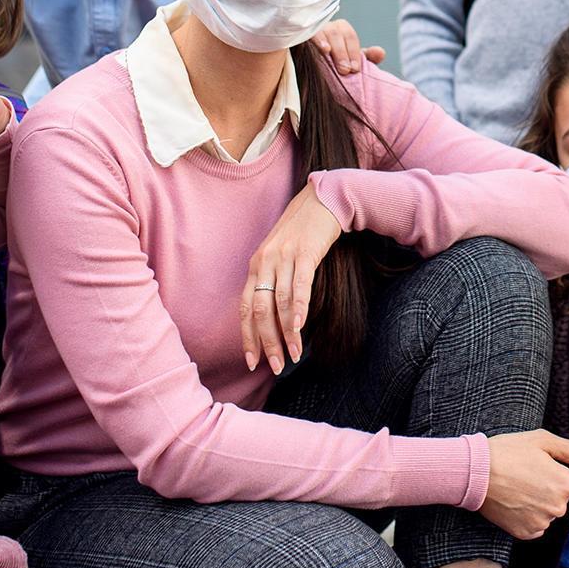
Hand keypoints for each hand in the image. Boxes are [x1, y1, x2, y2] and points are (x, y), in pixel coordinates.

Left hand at [241, 185, 344, 373]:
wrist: (322, 200)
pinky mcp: (305, 252)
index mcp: (256, 266)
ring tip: (294, 356)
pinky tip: (299, 327)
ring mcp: (284, 257)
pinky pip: (299, 286)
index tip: (252, 361)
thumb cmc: (303, 232)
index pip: (246, 308)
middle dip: (267, 342)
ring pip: (281, 303)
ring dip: (287, 334)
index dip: (248, 337)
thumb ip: (274, 281)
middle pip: (261, 310)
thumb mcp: (280, 255)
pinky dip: (298, 309)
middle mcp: (265, 262)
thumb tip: (275, 317)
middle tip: (275, 366)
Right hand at [309, 18, 383, 74]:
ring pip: (321, 32)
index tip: (355, 69)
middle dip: (342, 52)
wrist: (310, 70)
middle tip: (345, 70)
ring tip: (330, 56)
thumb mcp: (351, 61)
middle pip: (336, 33)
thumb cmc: (334, 63)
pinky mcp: (299, 37)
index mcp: (341, 29)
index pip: (349, 36)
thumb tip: (380, 52)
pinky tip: (319, 49)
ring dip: (326, 44)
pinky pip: (305, 35)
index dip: (353, 52)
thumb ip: (367, 57)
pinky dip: (314, 40)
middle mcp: (326, 26)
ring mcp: (311, 30)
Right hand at [480, 431, 568, 539]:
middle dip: (553, 491)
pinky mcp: (525, 533)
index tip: (550, 471)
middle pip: (565, 501)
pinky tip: (515, 502)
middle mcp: (557, 507)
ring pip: (550, 514)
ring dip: (540, 504)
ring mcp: (541, 522)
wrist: (474, 473)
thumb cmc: (507, 452)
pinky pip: (536, 526)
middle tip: (530, 476)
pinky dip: (528, 517)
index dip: (567, 478)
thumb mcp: (543, 441)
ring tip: (519, 487)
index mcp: (565, 483)